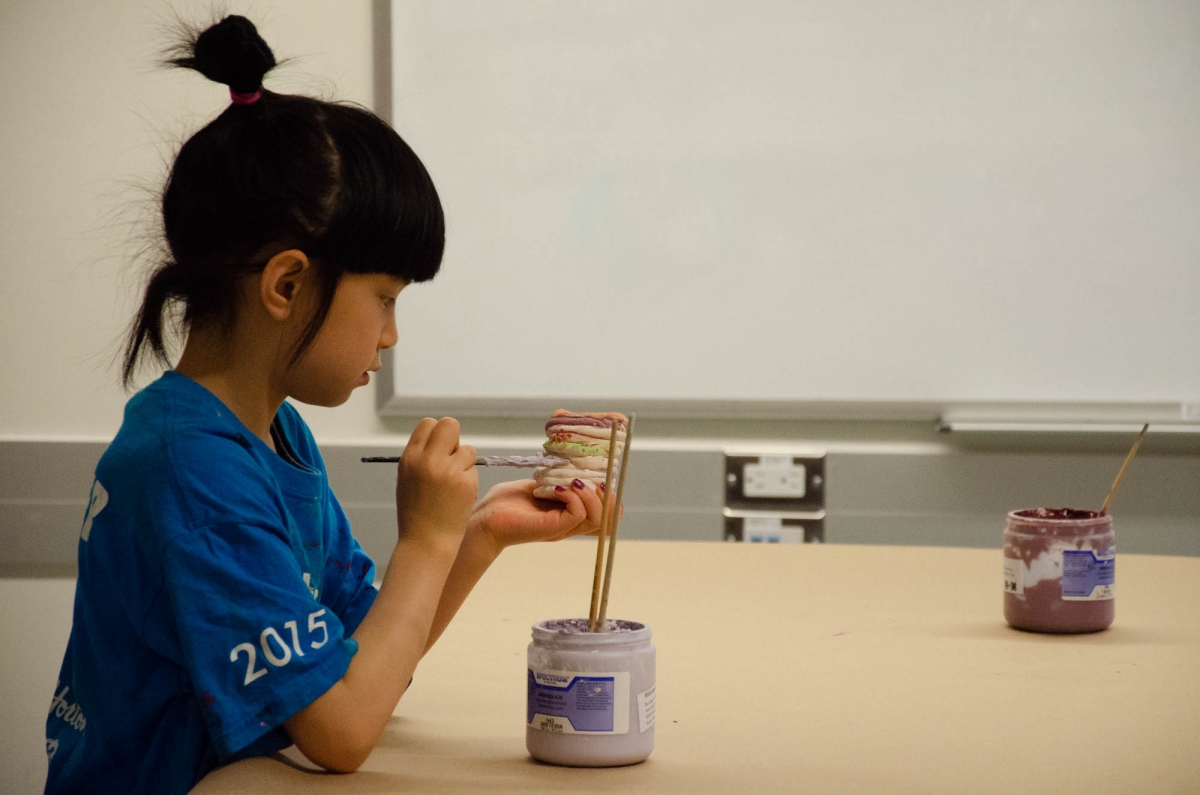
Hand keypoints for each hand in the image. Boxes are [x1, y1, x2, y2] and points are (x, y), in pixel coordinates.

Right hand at [394, 418, 477, 547]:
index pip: (428, 424)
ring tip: (453, 485)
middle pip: (450, 424)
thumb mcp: (408, 479)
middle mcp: (427, 460)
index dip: (437, 436)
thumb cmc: (417, 513)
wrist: (426, 542)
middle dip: (454, 439)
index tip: (439, 451)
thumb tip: (440, 441)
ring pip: (467, 449)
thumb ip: (421, 458)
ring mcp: (447, 470)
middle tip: (452, 460)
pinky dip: (469, 479)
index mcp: (409, 458)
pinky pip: (473, 468)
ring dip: (464, 463)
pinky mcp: (465, 481)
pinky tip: (459, 495)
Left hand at [469, 479, 616, 550]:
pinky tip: (556, 488)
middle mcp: (571, 524)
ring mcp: (563, 528)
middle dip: (609, 497)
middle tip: (594, 481)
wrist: (485, 518)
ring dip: (591, 495)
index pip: (608, 517)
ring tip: (574, 483)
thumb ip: (560, 480)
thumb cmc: (508, 502)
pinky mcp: (552, 528)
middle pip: (610, 521)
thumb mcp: (541, 486)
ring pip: (598, 519)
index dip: (613, 499)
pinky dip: (573, 496)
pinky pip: (578, 514)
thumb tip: (577, 466)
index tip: (601, 479)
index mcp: (570, 515)